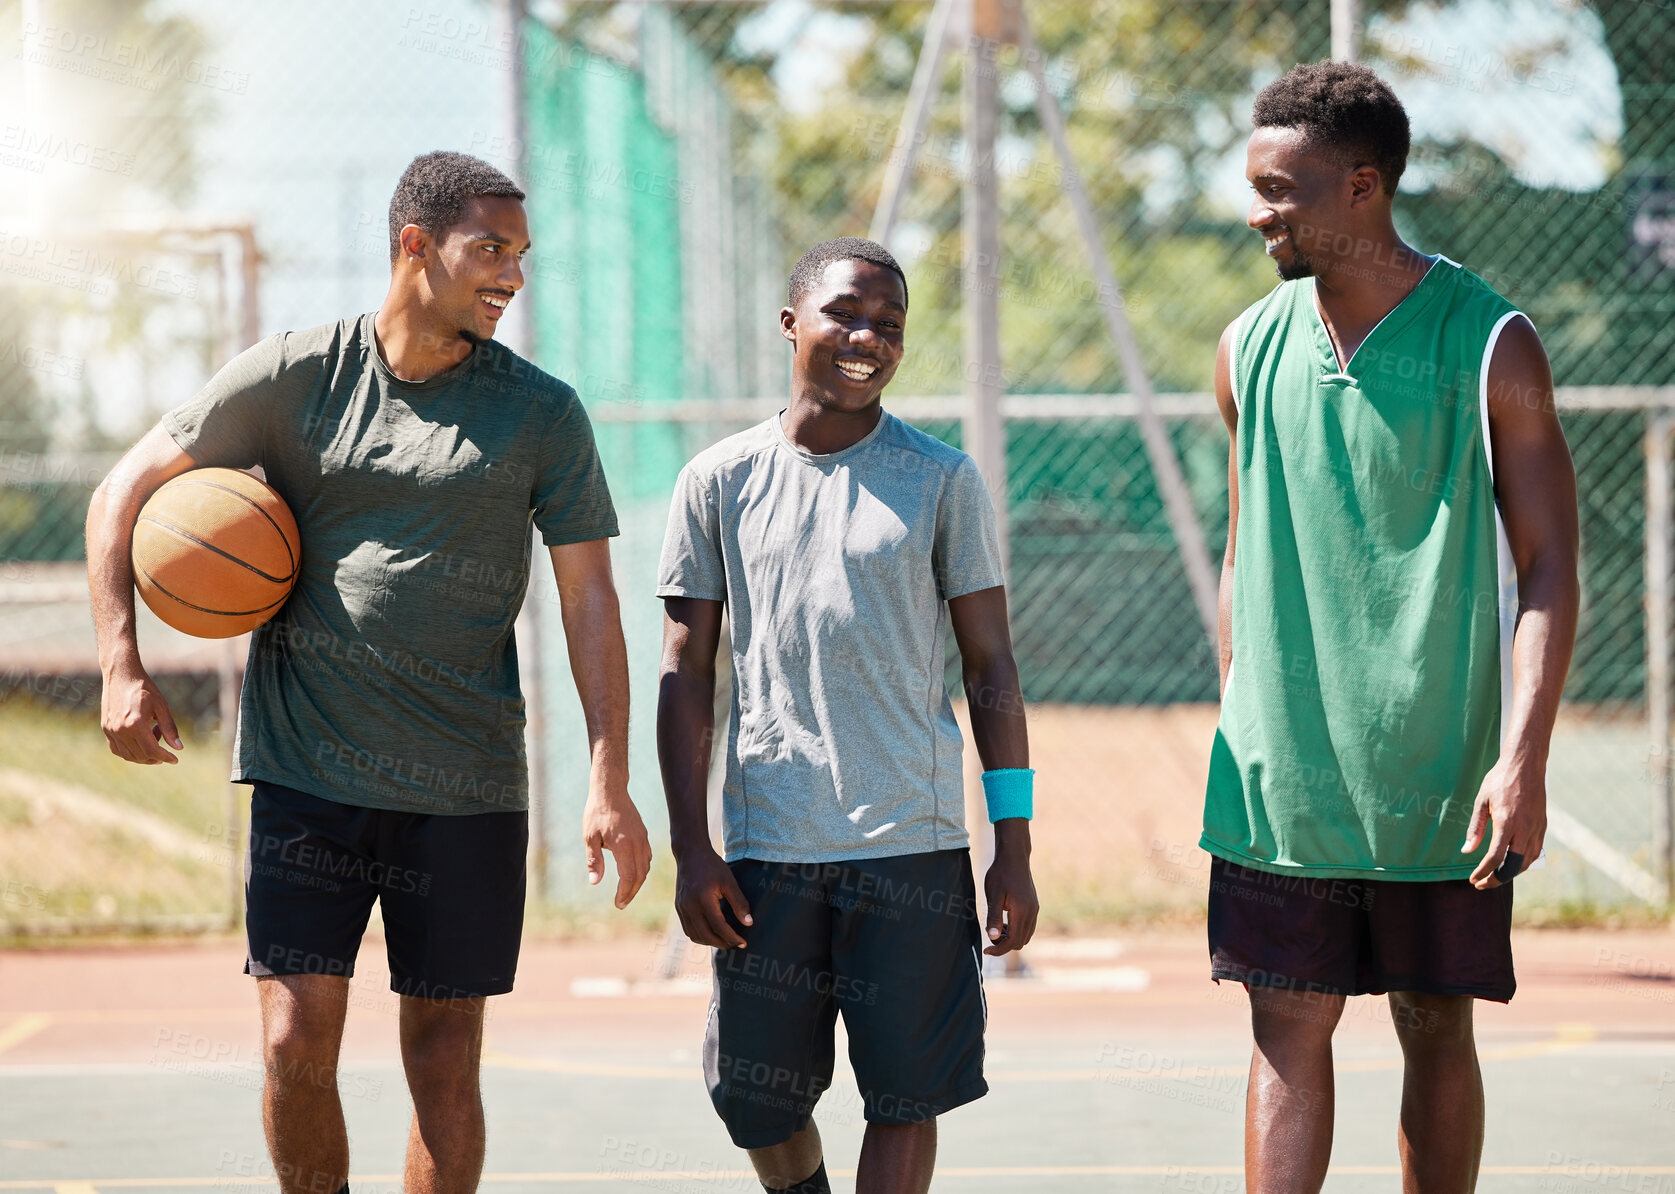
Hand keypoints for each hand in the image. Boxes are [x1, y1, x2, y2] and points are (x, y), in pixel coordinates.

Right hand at [101, 664, 181, 764]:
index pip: (151, 750)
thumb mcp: (161, 706)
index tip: (175, 760)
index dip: (165, 757)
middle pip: (140, 755)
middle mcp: (120, 730)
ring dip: (144, 754)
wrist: (121, 675)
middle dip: (156, 756)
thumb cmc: (144, 688)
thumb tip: (178, 748)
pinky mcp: (106, 728)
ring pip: (128, 755)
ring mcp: (110, 730)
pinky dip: (130, 752)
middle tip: (164, 743)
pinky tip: (141, 741)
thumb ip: (169, 728)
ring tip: (153, 736)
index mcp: (135, 724)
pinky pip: (117, 749)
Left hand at [581, 779, 650, 908]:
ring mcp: (642, 838)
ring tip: (626, 892)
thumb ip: (594, 860)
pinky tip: (633, 873)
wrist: (610, 790)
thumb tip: (595, 882)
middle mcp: (637, 843)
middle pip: (640, 875)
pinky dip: (642, 869)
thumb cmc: (596, 813)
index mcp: (623, 845)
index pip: (628, 876)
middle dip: (632, 892)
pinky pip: (647, 857)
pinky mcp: (643, 834)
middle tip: (621, 903)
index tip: (618, 903)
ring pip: (646, 866)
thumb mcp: (589, 837)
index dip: (624, 893)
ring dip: (638, 882)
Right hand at [672, 846, 752, 948]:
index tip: (743, 942)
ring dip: (710, 942)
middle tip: (735, 944)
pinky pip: (688, 929)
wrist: (691, 854)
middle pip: (706, 935)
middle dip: (722, 943)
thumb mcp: (729, 881)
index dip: (732, 937)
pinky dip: (699, 935)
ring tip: (724, 940)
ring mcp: (682, 908)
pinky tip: (711, 933)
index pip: (719, 927)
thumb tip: (749, 923)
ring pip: (695, 935)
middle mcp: (690, 906)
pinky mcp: (679, 908)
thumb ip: (739, 903)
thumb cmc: (712, 866)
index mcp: (703, 899)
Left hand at [983, 819, 1038, 955]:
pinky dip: (1017, 930)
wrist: (1014, 856)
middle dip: (1005, 945)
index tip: (986, 951)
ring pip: (1026, 935)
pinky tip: (1005, 921)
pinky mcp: (1034, 906)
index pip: (1012, 940)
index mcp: (1022, 911)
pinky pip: (1028, 926)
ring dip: (1011, 938)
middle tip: (990, 937)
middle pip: (1020, 941)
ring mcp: (1035, 909)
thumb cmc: (1001, 874)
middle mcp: (1032, 912)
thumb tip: (993, 938)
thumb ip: (994, 917)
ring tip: (997, 928)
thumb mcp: (993, 895)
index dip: (999, 949)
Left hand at [1463, 755, 1546, 888]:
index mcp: (1507, 822)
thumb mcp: (1481, 801)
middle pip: (1513, 865)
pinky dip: (1522, 862)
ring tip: (1494, 875)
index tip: (1473, 879)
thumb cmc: (1499, 780)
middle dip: (1497, 879)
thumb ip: (1475, 828)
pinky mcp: (1543, 826)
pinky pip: (1534, 851)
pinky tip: (1511, 863)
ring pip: (1526, 861)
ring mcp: (1537, 828)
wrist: (1526, 765)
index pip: (1496, 857)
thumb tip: (1466, 850)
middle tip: (1482, 884)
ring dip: (1510, 873)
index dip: (1484, 871)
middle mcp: (1525, 828)